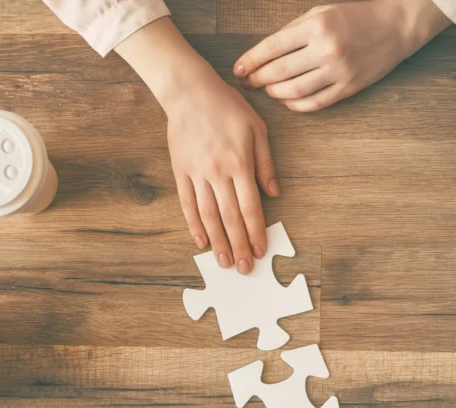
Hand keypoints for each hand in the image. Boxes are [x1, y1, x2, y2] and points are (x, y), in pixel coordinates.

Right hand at [116, 18, 277, 273]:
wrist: (189, 91)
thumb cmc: (228, 107)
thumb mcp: (257, 129)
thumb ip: (266, 164)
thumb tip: (274, 194)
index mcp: (240, 164)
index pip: (251, 208)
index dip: (256, 232)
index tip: (260, 251)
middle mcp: (218, 173)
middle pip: (230, 218)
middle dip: (238, 245)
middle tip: (243, 268)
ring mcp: (197, 174)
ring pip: (208, 216)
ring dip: (217, 242)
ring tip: (223, 262)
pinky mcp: (181, 172)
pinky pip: (188, 204)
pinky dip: (194, 225)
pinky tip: (201, 241)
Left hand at [234, 0, 450, 111]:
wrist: (395, 26)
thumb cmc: (356, 16)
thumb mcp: (322, 11)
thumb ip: (294, 30)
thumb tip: (266, 52)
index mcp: (316, 26)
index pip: (272, 47)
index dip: (250, 61)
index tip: (238, 69)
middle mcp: (326, 50)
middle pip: (279, 72)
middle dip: (257, 79)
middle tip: (247, 82)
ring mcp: (338, 72)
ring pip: (294, 92)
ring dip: (274, 93)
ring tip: (266, 90)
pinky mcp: (349, 88)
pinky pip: (315, 103)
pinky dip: (295, 105)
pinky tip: (287, 101)